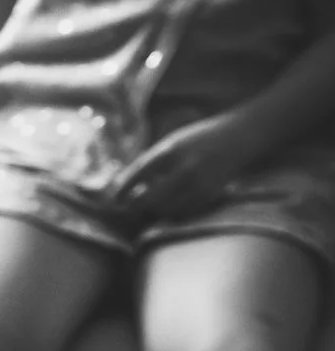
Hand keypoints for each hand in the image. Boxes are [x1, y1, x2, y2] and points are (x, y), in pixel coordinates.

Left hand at [113, 115, 261, 220]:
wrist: (238, 137)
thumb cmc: (197, 140)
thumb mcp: (170, 144)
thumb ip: (149, 163)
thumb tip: (122, 187)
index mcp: (171, 151)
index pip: (139, 174)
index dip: (122, 190)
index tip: (112, 200)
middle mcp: (185, 168)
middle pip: (151, 198)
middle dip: (135, 207)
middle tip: (127, 209)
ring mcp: (200, 183)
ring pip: (167, 209)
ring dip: (154, 211)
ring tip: (149, 206)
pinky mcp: (211, 194)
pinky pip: (185, 212)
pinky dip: (172, 213)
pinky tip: (169, 207)